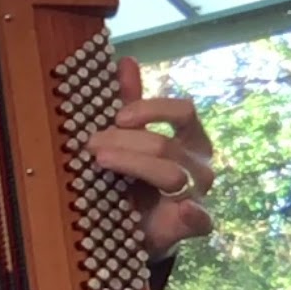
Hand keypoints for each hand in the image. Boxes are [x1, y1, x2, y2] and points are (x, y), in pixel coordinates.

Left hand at [85, 57, 215, 261]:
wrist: (137, 228)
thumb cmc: (138, 179)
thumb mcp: (132, 139)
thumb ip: (131, 103)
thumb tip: (125, 61)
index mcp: (191, 138)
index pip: (183, 112)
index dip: (151, 110)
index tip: (118, 117)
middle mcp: (200, 164)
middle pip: (164, 145)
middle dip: (123, 142)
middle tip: (89, 144)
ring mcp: (199, 194)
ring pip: (171, 174)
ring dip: (132, 164)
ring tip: (100, 160)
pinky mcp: (193, 223)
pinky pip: (201, 219)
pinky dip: (194, 214)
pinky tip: (185, 209)